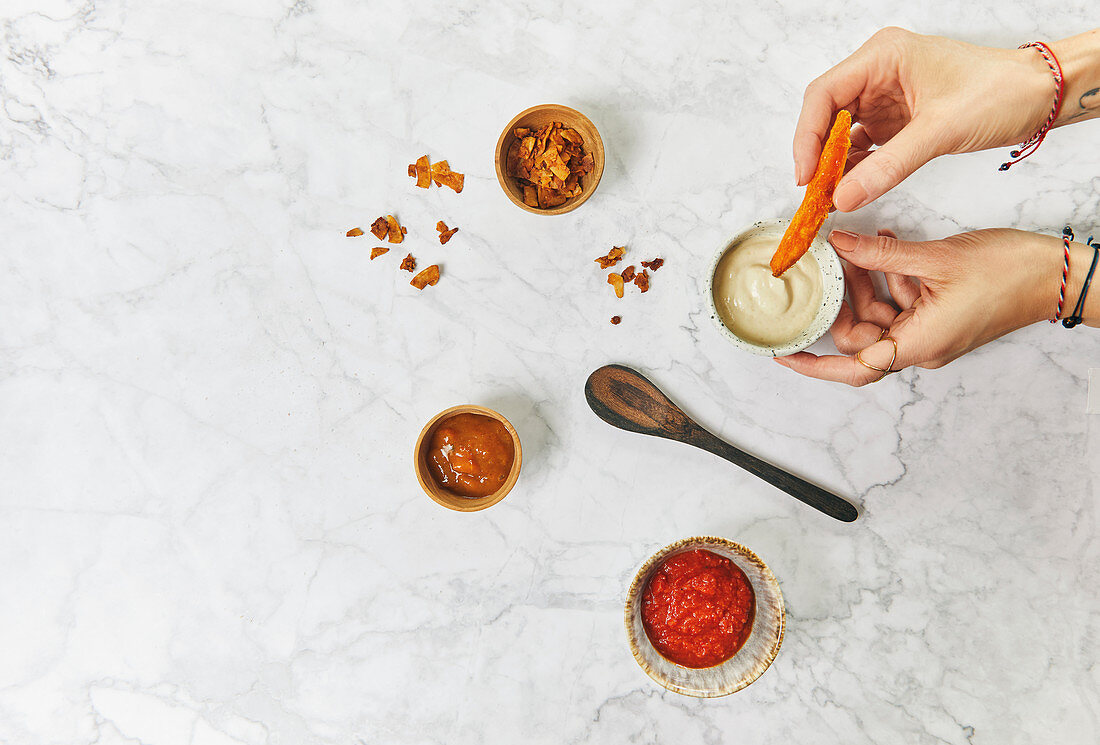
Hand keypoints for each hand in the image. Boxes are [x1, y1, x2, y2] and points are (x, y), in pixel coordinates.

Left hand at [775, 228, 1066, 385]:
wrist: (1058, 275)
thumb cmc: (1010, 274)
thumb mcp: (935, 258)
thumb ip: (880, 254)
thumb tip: (838, 243)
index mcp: (918, 345)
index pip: (852, 367)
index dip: (813, 363)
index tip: (783, 353)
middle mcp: (920, 346)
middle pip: (860, 335)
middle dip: (842, 298)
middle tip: (827, 264)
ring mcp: (930, 332)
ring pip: (879, 314)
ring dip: (866, 280)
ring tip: (857, 245)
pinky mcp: (939, 317)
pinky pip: (901, 302)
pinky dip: (889, 276)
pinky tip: (883, 245)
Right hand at [794, 27, 1053, 210]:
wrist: (1037, 96)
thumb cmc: (999, 92)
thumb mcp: (939, 132)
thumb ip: (887, 167)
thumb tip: (843, 197)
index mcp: (883, 56)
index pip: (824, 95)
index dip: (808, 136)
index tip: (806, 173)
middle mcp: (878, 72)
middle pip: (826, 114)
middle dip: (818, 154)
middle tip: (814, 191)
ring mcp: (884, 95)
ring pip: (841, 132)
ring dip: (834, 164)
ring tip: (829, 196)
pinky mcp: (895, 118)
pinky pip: (862, 144)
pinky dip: (854, 167)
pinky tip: (850, 188)